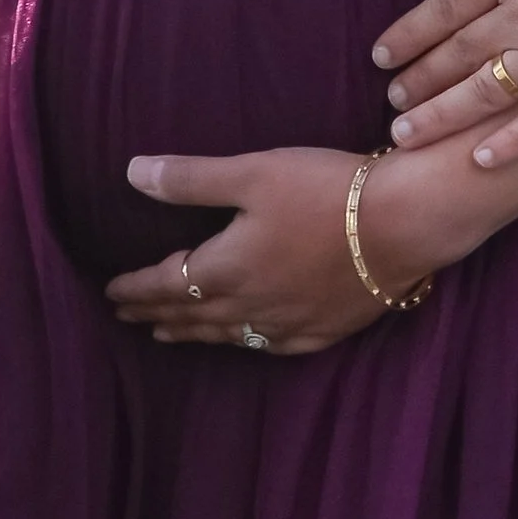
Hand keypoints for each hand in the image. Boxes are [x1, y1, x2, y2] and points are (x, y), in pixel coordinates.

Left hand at [106, 144, 394, 352]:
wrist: (405, 223)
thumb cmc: (327, 190)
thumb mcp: (253, 174)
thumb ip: (191, 179)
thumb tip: (132, 174)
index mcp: (228, 267)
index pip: (168, 283)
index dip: (137, 287)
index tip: (112, 291)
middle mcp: (252, 304)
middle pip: (192, 313)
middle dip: (156, 312)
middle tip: (129, 316)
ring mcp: (289, 322)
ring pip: (228, 333)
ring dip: (194, 332)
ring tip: (169, 334)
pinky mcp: (326, 328)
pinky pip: (273, 345)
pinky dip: (247, 342)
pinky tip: (249, 340)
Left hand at [371, 0, 517, 168]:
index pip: (443, 7)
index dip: (408, 34)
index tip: (382, 54)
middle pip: (455, 55)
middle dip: (418, 81)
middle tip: (391, 103)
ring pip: (485, 92)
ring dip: (442, 116)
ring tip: (409, 135)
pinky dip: (512, 143)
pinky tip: (482, 159)